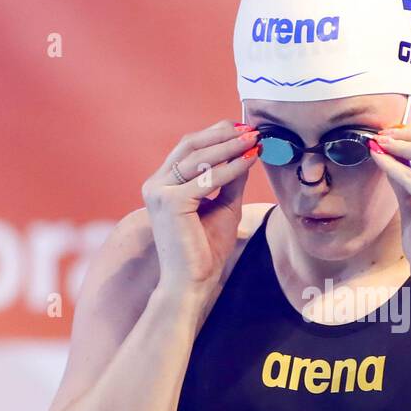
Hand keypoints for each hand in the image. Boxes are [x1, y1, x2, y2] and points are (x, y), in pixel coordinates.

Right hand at [141, 120, 259, 295]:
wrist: (193, 282)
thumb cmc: (206, 249)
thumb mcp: (224, 206)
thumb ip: (230, 180)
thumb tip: (248, 151)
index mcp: (163, 183)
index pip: (189, 148)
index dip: (216, 134)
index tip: (245, 129)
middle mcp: (156, 184)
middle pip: (191, 145)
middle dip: (223, 133)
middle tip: (251, 128)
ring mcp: (159, 191)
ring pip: (199, 158)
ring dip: (229, 146)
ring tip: (254, 139)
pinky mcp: (170, 202)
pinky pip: (207, 179)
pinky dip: (231, 168)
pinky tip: (249, 160)